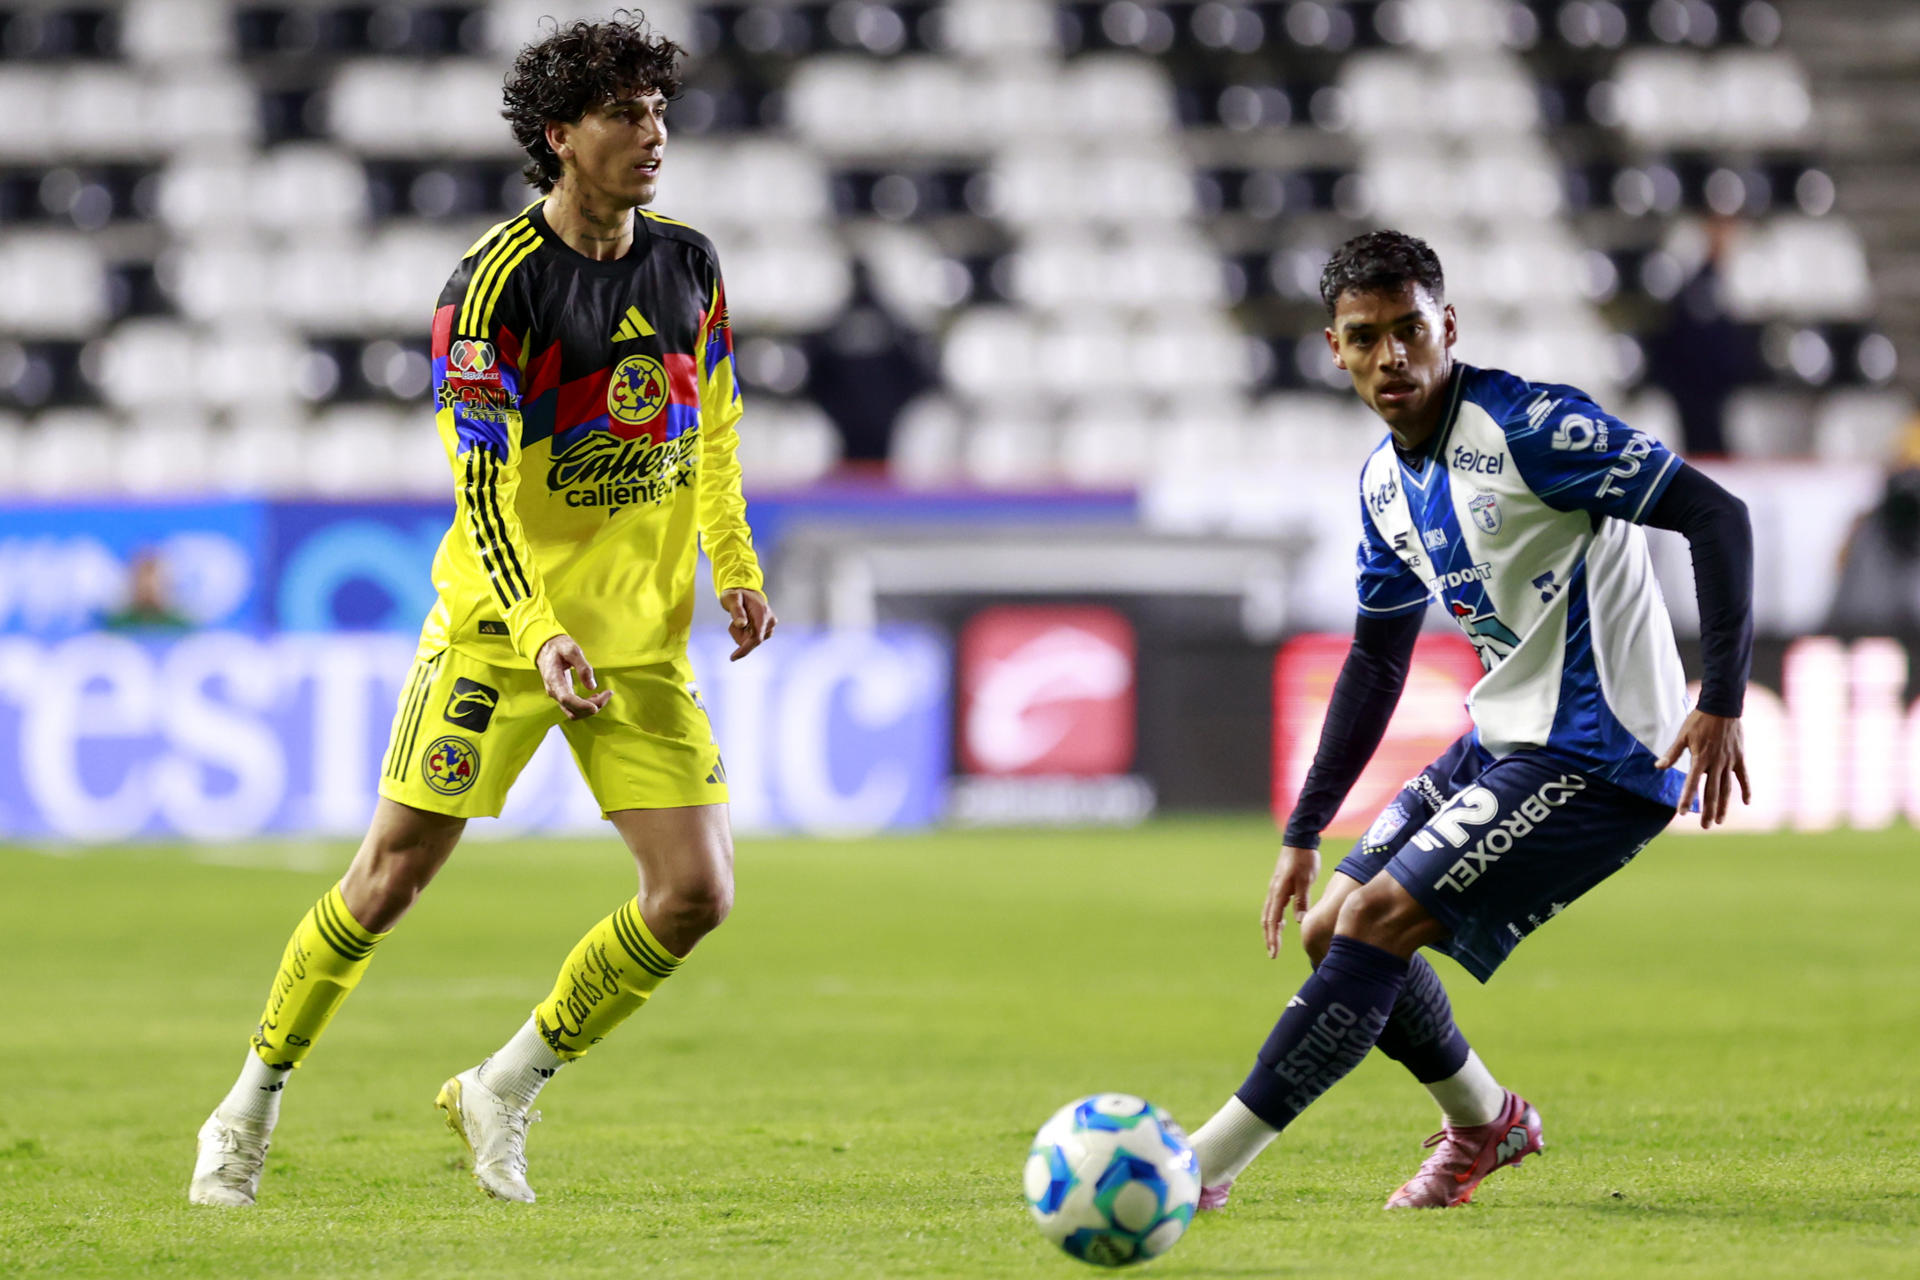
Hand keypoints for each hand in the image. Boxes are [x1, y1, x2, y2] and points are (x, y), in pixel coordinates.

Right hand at [536, 634, 611, 719]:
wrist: (546, 649)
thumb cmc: (559, 648)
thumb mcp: (571, 649)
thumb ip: (582, 666)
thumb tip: (592, 686)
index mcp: (553, 679)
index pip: (566, 698)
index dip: (581, 706)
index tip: (596, 707)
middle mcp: (554, 691)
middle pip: (572, 710)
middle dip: (592, 706)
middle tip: (608, 693)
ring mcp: (558, 696)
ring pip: (574, 713)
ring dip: (591, 708)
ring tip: (605, 694)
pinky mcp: (563, 696)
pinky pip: (574, 709)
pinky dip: (587, 707)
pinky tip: (596, 696)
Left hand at [722, 587, 776, 660]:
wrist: (746, 593)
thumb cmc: (736, 595)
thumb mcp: (731, 599)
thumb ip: (736, 611)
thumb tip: (741, 624)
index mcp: (762, 613)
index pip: (756, 637)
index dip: (745, 649)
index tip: (732, 657)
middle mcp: (770, 621)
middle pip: (751, 641)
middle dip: (738, 635)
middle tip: (732, 621)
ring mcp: (770, 627)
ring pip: (751, 642)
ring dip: (741, 634)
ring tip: (739, 620)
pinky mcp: (768, 631)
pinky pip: (752, 641)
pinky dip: (745, 635)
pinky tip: (745, 624)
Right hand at [1261, 845, 1320, 958]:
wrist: (1299, 841)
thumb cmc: (1304, 860)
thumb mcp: (1306, 880)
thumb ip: (1302, 900)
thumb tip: (1299, 921)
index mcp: (1279, 892)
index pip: (1272, 921)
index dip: (1273, 938)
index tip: (1274, 953)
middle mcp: (1273, 892)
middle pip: (1267, 920)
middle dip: (1269, 938)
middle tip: (1272, 954)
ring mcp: (1275, 889)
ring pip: (1269, 914)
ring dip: (1271, 929)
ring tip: (1274, 943)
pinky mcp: (1279, 886)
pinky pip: (1274, 907)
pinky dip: (1275, 919)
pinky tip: (1281, 923)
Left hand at [1655, 708, 1750, 829]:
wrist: (1723, 707)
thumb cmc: (1699, 720)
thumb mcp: (1682, 735)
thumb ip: (1671, 753)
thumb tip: (1658, 767)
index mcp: (1699, 758)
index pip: (1692, 783)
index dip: (1687, 798)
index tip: (1682, 812)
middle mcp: (1715, 763)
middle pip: (1712, 792)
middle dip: (1708, 810)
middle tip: (1706, 826)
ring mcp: (1730, 761)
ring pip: (1727, 788)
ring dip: (1723, 805)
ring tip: (1720, 821)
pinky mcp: (1740, 757)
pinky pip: (1744, 777)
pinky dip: (1746, 790)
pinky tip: (1747, 803)